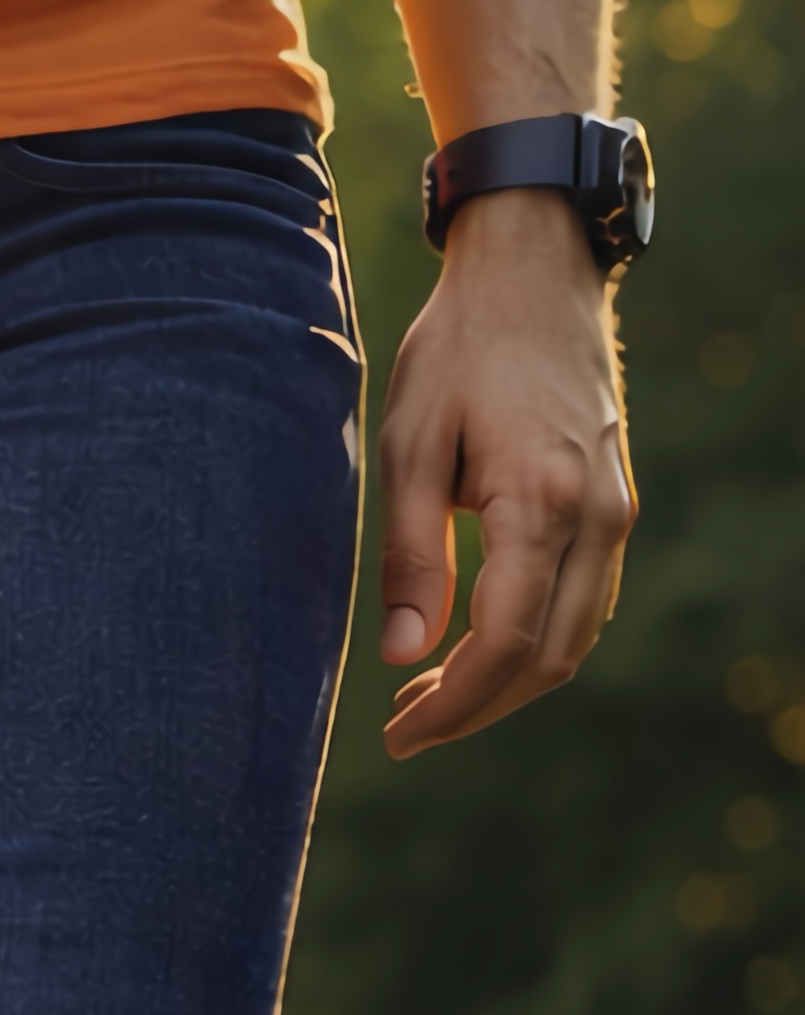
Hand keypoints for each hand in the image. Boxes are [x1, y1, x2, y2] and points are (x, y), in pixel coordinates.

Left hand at [371, 188, 634, 756]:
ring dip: (507, 680)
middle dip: (478, 707)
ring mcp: (615, 510)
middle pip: (551, 655)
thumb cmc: (461, 351)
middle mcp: (598, 516)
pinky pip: (584, 598)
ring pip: (575, 633)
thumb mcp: (410, 448)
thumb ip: (410, 557)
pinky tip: (471, 646)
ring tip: (426, 697)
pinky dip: (534, 639)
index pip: (506, 642)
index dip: (455, 705)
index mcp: (543, 503)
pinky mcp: (613, 502)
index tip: (399, 738)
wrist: (536, 276)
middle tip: (405, 731)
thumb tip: (404, 656)